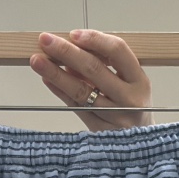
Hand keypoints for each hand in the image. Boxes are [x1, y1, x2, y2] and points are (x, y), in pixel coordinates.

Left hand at [29, 30, 152, 131]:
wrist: (140, 143)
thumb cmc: (132, 107)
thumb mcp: (130, 83)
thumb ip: (106, 66)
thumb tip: (72, 49)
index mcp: (139, 81)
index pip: (118, 51)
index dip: (95, 39)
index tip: (73, 34)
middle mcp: (129, 100)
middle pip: (94, 70)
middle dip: (66, 52)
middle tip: (45, 41)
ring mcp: (114, 118)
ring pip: (81, 91)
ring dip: (56, 74)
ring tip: (37, 61)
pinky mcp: (99, 132)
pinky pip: (76, 108)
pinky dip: (60, 92)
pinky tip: (47, 80)